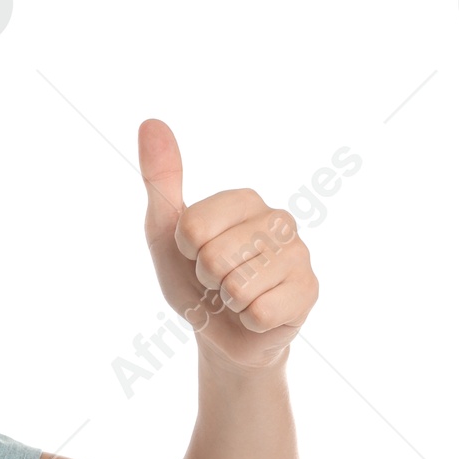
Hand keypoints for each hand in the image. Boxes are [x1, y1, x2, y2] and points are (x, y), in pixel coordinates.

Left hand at [138, 118, 318, 369]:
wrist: (221, 335)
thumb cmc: (195, 282)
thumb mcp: (165, 233)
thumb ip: (160, 180)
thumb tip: (150, 122)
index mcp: (244, 200)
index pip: (193, 226)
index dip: (185, 251)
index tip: (194, 255)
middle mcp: (277, 219)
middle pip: (215, 257)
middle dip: (206, 280)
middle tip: (217, 282)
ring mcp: (298, 254)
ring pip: (238, 286)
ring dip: (227, 303)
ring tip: (237, 297)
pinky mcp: (308, 291)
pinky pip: (260, 311)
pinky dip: (248, 322)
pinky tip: (257, 315)